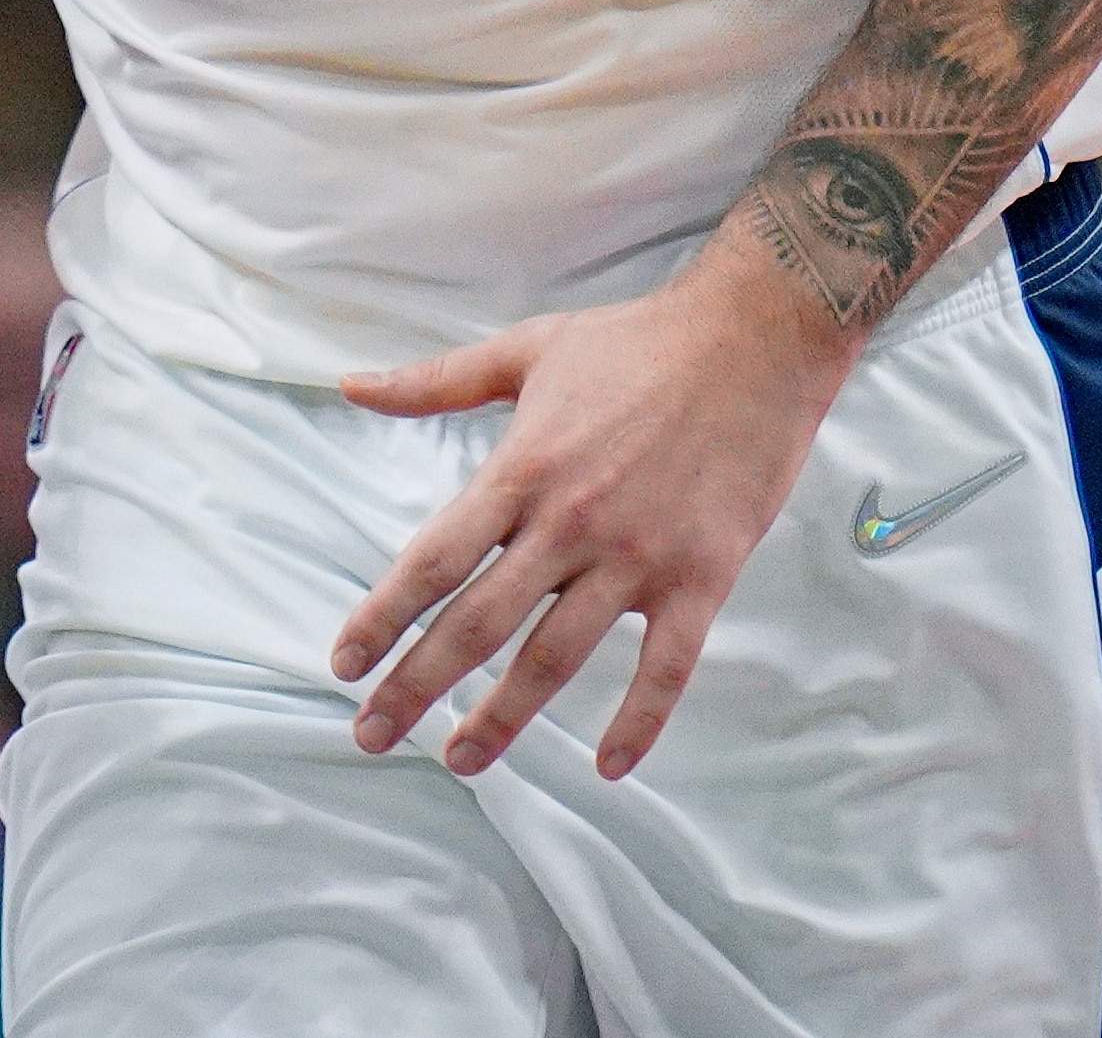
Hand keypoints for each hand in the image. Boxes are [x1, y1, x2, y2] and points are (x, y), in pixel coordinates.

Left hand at [328, 242, 859, 780]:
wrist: (757, 337)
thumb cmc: (637, 342)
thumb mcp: (527, 349)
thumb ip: (436, 380)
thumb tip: (350, 385)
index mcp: (522, 470)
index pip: (434, 560)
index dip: (383, 617)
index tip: (344, 664)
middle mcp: (570, 522)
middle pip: (478, 622)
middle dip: (418, 685)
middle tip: (372, 735)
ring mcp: (638, 555)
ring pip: (556, 657)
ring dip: (504, 717)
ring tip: (462, 759)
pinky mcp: (703, 575)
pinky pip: (666, 666)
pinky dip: (638, 721)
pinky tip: (608, 765)